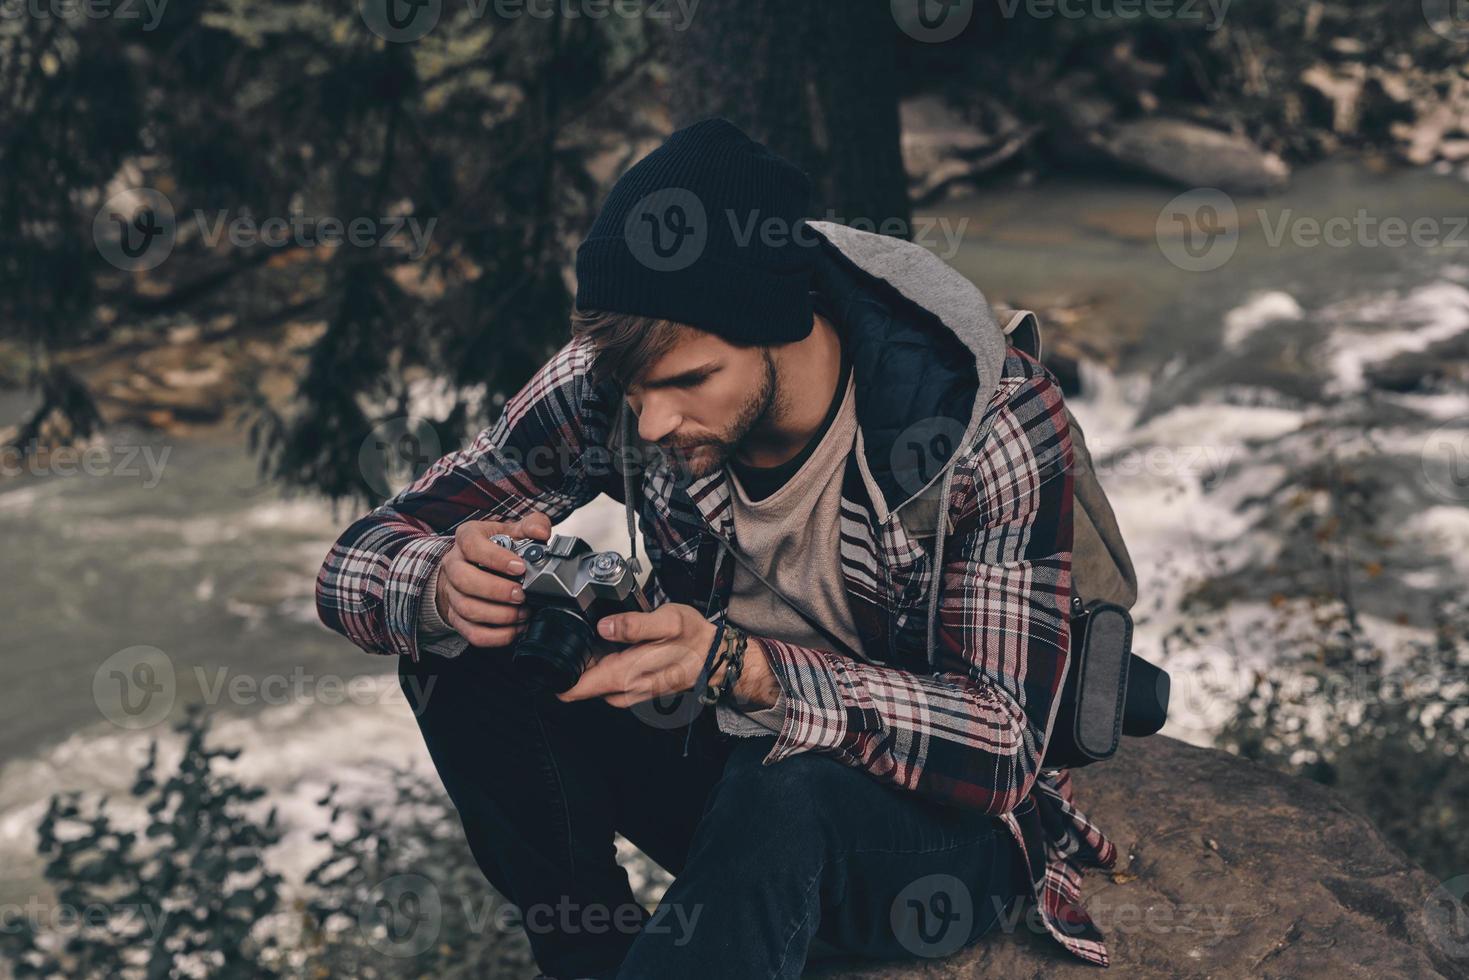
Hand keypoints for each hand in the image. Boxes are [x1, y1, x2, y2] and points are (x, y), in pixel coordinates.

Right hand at [434, 512, 551, 648]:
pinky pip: (471, 632)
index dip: (496, 558)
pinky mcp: (457, 616)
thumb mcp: (513, 530)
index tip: (520, 567)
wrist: (473, 565)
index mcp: (466, 539)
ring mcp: (452, 592)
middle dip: (496, 590)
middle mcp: (454, 565)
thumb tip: (541, 532)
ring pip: (467, 608)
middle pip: (464, 580)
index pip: (473, 546)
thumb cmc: (496, 547)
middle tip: (521, 594)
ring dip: (499, 615)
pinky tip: (515, 629)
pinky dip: (495, 636)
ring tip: (523, 612)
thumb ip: (532, 525)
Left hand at [556, 604, 779, 709]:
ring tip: (595, 641)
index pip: (578, 689)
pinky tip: (612, 649)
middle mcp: (627, 690)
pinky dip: (604, 669)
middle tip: (576, 637)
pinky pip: (611, 684)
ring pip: (596, 685)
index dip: (558, 677)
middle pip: (582, 686)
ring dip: (589, 667)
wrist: (718, 657)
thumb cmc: (695, 637)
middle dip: (573, 666)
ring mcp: (632, 693)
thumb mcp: (668, 620)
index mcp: (629, 674)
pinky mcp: (638, 690)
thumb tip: (604, 627)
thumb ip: (634, 624)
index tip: (549, 659)